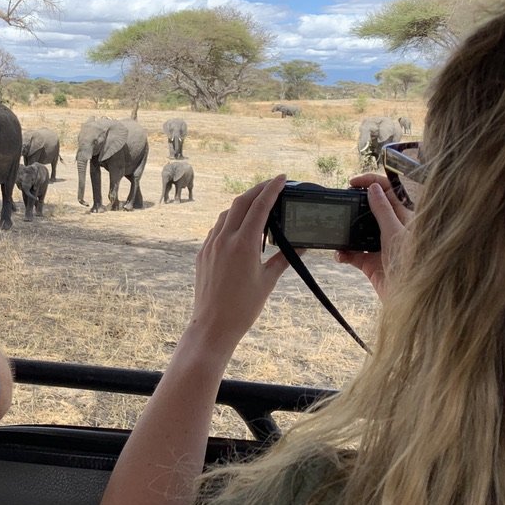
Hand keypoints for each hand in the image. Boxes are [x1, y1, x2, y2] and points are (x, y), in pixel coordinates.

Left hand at [188, 176, 289, 355]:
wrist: (212, 325)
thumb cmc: (243, 307)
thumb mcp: (268, 281)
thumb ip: (284, 259)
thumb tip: (302, 245)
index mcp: (243, 244)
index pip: (259, 206)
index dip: (271, 189)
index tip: (281, 178)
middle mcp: (224, 239)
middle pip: (240, 202)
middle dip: (257, 190)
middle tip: (272, 185)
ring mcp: (210, 245)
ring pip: (226, 214)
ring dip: (242, 204)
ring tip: (257, 205)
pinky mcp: (202, 253)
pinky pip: (216, 228)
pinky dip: (229, 221)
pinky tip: (238, 228)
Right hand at [335, 173, 410, 300]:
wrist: (411, 302)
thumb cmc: (413, 267)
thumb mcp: (395, 233)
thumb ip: (383, 210)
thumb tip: (374, 188)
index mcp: (405, 218)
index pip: (390, 191)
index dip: (373, 182)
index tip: (353, 182)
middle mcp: (393, 230)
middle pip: (372, 208)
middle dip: (355, 205)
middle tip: (342, 202)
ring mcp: (382, 246)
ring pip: (360, 231)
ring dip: (347, 231)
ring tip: (337, 229)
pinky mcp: (371, 263)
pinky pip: (353, 253)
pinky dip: (344, 253)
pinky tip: (339, 255)